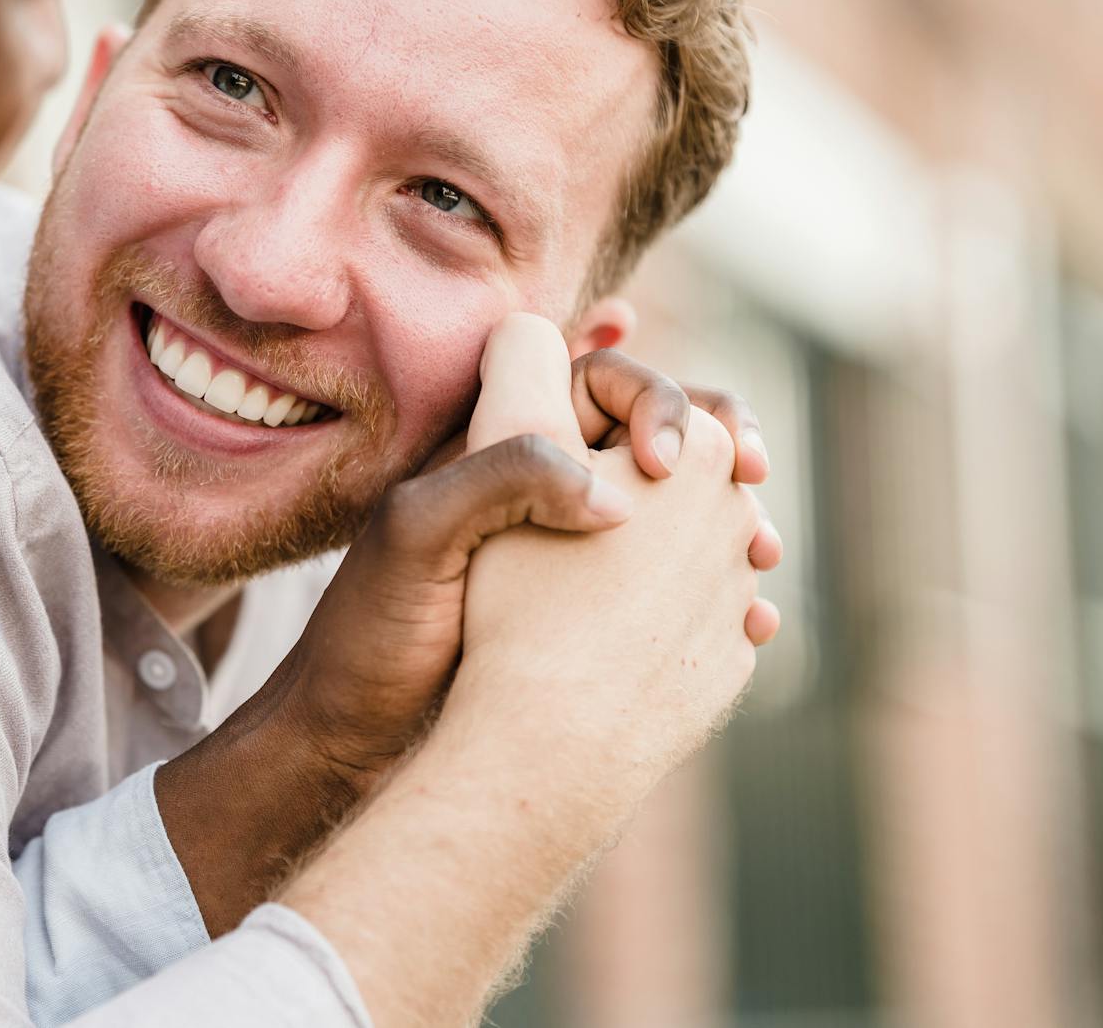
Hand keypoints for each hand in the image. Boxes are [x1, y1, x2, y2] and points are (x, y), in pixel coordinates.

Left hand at [158, 317, 775, 932]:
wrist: (355, 738)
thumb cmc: (371, 631)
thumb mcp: (418, 534)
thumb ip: (502, 478)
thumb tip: (613, 491)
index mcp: (495, 443)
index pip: (596, 377)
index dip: (647, 395)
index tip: (665, 458)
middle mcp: (539, 484)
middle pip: (654, 434)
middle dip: (715, 443)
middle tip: (751, 473)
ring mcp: (571, 551)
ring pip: (675, 509)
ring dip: (728, 516)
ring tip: (760, 550)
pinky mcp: (591, 615)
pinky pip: (674, 583)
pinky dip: (719, 588)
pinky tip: (750, 613)